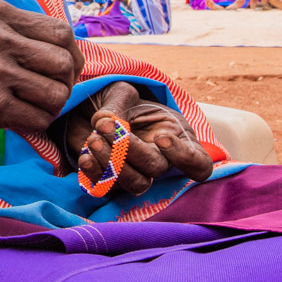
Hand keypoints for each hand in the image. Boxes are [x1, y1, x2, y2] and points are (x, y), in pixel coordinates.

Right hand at [0, 0, 84, 137]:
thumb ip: (23, 30)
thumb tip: (72, 51)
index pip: (60, 31)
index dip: (72, 53)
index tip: (67, 66)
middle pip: (63, 63)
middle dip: (65, 81)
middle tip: (52, 89)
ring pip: (57, 93)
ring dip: (52, 105)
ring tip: (35, 103)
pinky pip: (40, 118)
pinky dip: (37, 122)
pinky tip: (20, 116)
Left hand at [66, 81, 213, 195]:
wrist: (84, 108)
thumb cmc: (112, 99)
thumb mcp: (120, 92)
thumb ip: (118, 105)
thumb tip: (108, 123)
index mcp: (174, 136)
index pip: (197, 163)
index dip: (185, 157)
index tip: (161, 138)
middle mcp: (159, 159)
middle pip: (157, 169)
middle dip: (131, 150)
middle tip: (106, 127)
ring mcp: (135, 172)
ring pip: (136, 183)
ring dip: (113, 164)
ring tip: (93, 140)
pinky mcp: (111, 180)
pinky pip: (109, 188)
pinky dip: (96, 175)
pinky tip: (85, 157)